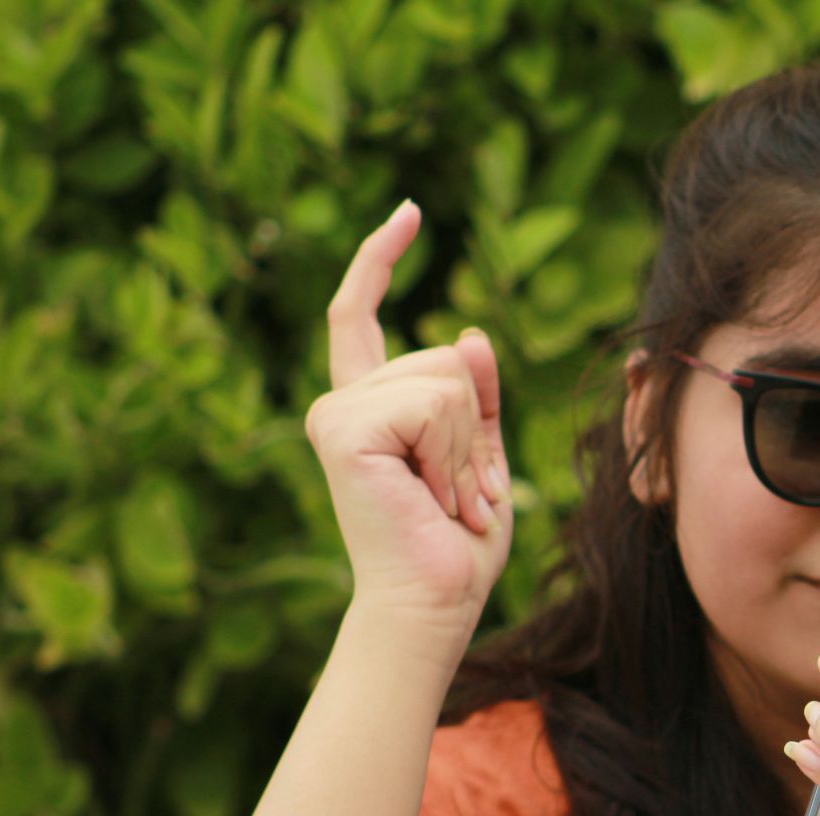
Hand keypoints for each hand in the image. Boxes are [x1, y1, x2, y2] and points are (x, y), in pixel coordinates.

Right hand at [305, 200, 512, 628]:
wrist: (436, 601)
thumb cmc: (458, 542)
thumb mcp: (483, 456)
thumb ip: (477, 396)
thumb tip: (468, 333)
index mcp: (370, 405)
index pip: (363, 314)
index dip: (382, 258)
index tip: (409, 211)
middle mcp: (343, 402)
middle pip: (446, 357)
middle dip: (478, 428)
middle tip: (460, 492)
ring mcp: (336, 413)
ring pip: (447, 381)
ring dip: (469, 449)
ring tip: (447, 498)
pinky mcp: (343, 430)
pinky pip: (435, 404)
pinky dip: (454, 455)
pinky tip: (433, 497)